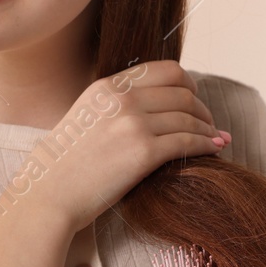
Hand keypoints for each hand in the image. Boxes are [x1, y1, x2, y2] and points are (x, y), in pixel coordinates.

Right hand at [23, 58, 227, 233]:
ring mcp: (133, 123)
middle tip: (209, 125)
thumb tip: (150, 107)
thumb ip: (114, 107)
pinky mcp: (143, 152)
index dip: (188, 85)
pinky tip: (215, 150)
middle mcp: (122, 99)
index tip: (194, 102)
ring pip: (189, 116)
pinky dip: (207, 144)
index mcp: (108, 86)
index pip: (165, 70)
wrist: (49, 195)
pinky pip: (188, 141)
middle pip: (183, 92)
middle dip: (202, 109)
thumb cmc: (65, 166)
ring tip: (216, 139)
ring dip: (209, 128)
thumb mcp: (85, 118)